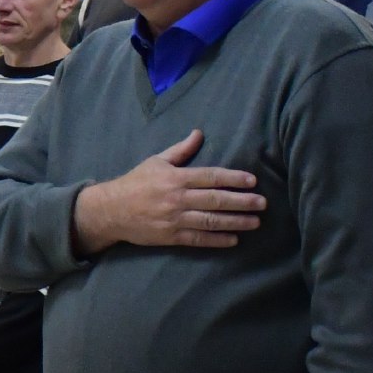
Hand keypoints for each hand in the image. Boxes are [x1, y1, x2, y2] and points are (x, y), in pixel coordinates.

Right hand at [72, 130, 266, 253]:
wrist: (110, 210)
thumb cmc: (135, 183)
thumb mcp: (156, 162)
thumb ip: (180, 150)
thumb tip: (199, 133)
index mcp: (175, 178)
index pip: (210, 176)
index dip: (233, 178)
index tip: (252, 181)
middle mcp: (176, 198)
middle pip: (215, 199)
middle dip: (241, 201)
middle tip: (262, 203)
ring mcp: (173, 219)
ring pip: (210, 220)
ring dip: (235, 221)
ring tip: (255, 222)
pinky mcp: (170, 236)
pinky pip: (198, 239)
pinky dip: (217, 240)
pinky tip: (234, 239)